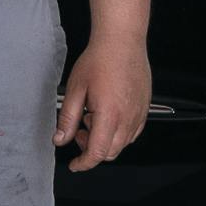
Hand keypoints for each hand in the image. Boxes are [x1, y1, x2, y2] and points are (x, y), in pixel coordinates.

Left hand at [57, 35, 152, 170]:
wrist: (121, 41)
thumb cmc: (100, 60)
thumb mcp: (75, 89)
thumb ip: (67, 119)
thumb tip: (60, 139)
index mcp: (109, 115)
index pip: (97, 153)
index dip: (84, 163)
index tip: (75, 164)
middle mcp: (128, 118)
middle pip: (111, 152)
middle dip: (92, 149)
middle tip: (79, 131)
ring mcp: (139, 113)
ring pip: (123, 143)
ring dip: (106, 140)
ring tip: (94, 117)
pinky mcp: (145, 108)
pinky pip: (133, 131)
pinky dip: (119, 132)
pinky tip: (109, 115)